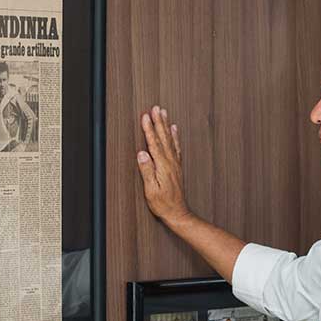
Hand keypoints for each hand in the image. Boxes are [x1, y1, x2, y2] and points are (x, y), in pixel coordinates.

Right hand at [137, 105, 189, 223]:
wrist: (178, 212)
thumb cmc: (162, 203)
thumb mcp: (150, 190)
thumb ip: (146, 170)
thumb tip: (142, 154)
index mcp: (162, 166)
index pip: (154, 143)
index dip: (149, 129)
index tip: (145, 116)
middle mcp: (170, 162)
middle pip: (163, 137)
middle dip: (158, 122)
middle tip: (156, 108)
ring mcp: (175, 163)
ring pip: (170, 140)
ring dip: (166, 126)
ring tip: (164, 113)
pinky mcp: (177, 166)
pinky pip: (176, 147)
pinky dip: (174, 137)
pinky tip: (174, 130)